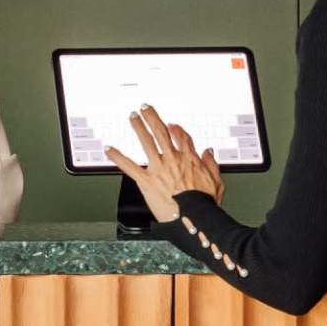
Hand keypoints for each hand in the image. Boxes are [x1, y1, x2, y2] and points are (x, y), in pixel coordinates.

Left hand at [104, 107, 221, 220]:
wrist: (193, 217)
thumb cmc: (204, 203)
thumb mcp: (216, 181)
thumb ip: (211, 164)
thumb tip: (209, 152)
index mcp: (189, 159)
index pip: (181, 137)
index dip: (176, 129)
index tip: (171, 125)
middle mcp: (172, 159)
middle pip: (161, 131)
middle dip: (152, 117)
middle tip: (145, 109)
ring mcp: (158, 168)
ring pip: (146, 141)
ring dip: (139, 127)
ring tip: (133, 117)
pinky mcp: (146, 180)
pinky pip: (129, 165)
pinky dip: (117, 156)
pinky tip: (110, 149)